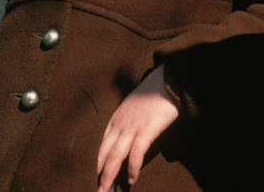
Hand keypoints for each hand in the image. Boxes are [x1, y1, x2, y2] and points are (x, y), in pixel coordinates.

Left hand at [97, 65, 179, 191]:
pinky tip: (131, 181)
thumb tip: (130, 138)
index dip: (97, 162)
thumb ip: (128, 121)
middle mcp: (120, 124)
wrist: (168, 81)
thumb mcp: (134, 107)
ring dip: (109, 175)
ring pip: (115, 156)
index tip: (95, 176)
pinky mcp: (146, 130)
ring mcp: (132, 127)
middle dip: (99, 173)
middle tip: (96, 190)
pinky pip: (136, 154)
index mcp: (116, 118)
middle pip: (104, 152)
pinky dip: (133, 169)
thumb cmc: (154, 94)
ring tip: (105, 190)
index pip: (102, 144)